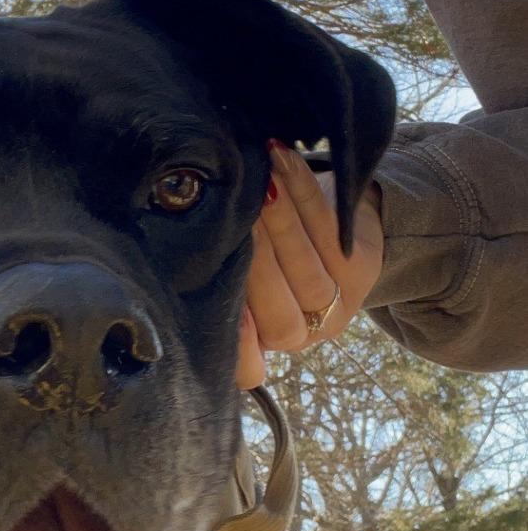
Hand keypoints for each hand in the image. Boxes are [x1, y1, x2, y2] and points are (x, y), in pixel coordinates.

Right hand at [236, 141, 383, 388]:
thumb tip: (169, 262)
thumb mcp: (229, 270)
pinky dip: (305, 194)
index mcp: (257, 344)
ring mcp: (334, 308)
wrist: (327, 222)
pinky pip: (331, 233)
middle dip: (255, 266)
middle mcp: (297, 336)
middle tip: (233, 220)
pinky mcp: (361, 271)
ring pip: (306, 273)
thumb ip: (213, 283)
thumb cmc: (258, 244)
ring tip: (260, 183)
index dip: (236, 348)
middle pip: (277, 316)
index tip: (218, 312)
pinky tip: (282, 163)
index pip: (245, 367)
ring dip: (282, 224)